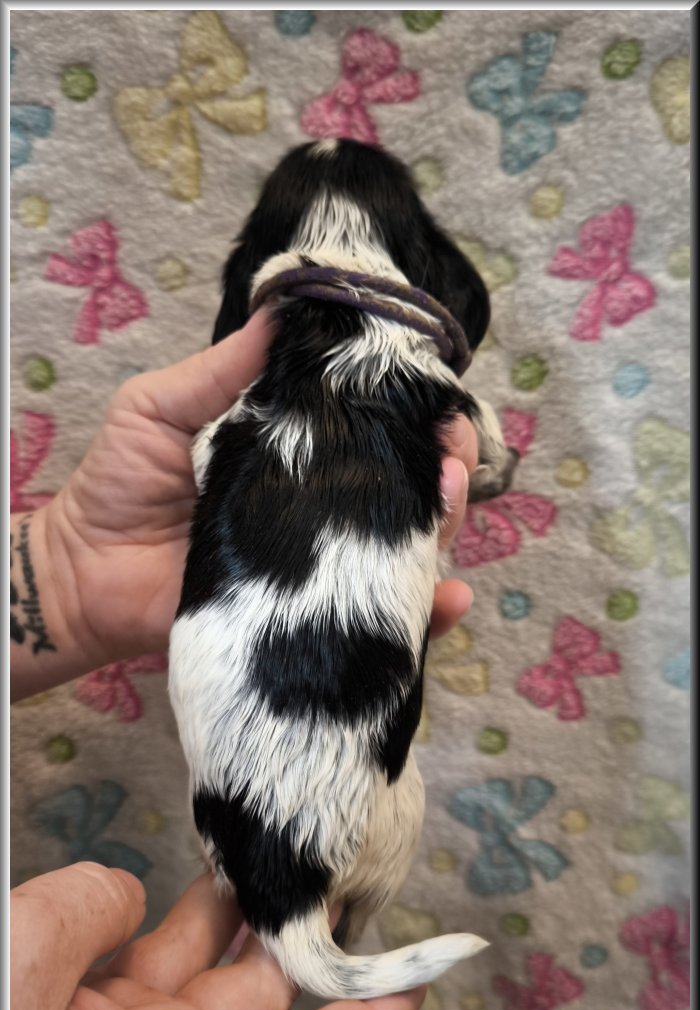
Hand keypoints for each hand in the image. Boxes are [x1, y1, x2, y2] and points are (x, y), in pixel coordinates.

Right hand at [10, 863, 423, 1009]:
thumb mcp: (22, 966)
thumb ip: (92, 915)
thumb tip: (119, 896)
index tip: (416, 983)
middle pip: (253, 1009)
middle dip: (290, 941)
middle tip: (323, 873)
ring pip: (196, 978)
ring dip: (231, 920)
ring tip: (262, 856)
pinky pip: (141, 962)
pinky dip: (166, 917)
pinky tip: (182, 874)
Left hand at [18, 309, 476, 692]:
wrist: (83, 574)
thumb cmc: (119, 485)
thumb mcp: (159, 407)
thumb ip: (220, 371)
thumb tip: (279, 311)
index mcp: (295, 458)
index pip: (371, 434)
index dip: (414, 420)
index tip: (439, 407)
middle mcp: (318, 512)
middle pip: (406, 492)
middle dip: (447, 471)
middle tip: (452, 460)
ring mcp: (318, 569)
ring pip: (405, 550)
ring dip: (445, 527)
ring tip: (449, 503)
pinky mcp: (309, 617)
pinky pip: (374, 619)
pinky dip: (425, 613)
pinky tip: (446, 596)